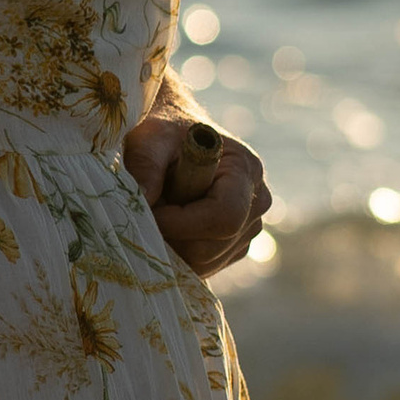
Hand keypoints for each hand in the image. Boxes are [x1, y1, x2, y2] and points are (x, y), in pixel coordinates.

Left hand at [123, 112, 271, 278]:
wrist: (176, 139)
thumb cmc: (165, 132)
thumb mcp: (150, 138)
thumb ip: (145, 164)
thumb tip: (142, 201)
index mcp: (245, 170)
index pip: (224, 216)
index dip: (182, 224)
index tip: (151, 213)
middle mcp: (257, 203)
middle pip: (212, 247)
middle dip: (172, 237)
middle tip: (148, 213)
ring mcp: (249, 229)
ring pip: (206, 262)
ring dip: (172, 246)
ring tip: (160, 213)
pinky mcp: (234, 246)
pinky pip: (204, 266)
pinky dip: (179, 255)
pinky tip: (169, 226)